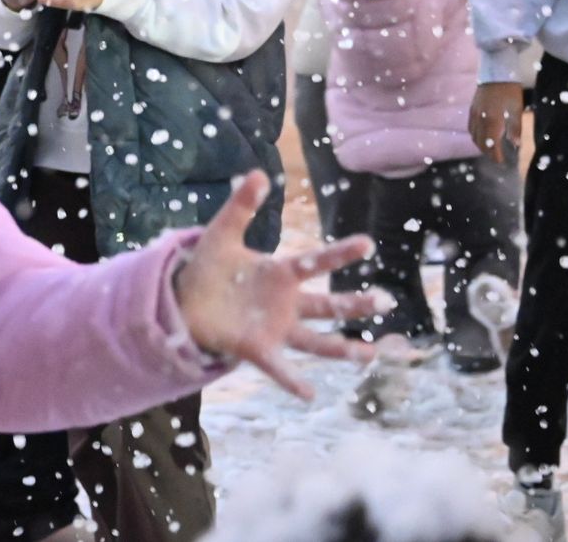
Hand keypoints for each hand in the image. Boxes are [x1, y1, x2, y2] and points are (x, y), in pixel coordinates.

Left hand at [176, 170, 382, 399]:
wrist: (183, 298)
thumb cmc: (209, 266)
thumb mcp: (222, 232)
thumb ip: (241, 206)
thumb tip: (259, 173)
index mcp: (281, 273)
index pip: (316, 261)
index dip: (340, 253)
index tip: (367, 243)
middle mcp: (287, 303)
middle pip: (328, 305)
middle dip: (356, 304)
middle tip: (385, 301)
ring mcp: (275, 328)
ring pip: (316, 341)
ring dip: (342, 348)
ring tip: (370, 355)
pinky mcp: (256, 349)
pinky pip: (279, 367)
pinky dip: (292, 379)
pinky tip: (309, 393)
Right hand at [468, 82, 523, 163]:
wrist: (495, 71)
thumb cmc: (509, 89)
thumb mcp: (517, 108)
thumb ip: (516, 128)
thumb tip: (515, 144)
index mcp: (492, 120)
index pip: (491, 144)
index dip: (495, 155)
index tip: (500, 162)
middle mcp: (480, 119)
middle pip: (480, 142)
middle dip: (487, 152)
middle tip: (496, 157)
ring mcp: (474, 114)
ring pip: (473, 136)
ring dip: (480, 145)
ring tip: (490, 149)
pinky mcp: (471, 109)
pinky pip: (470, 128)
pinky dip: (475, 136)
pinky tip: (482, 136)